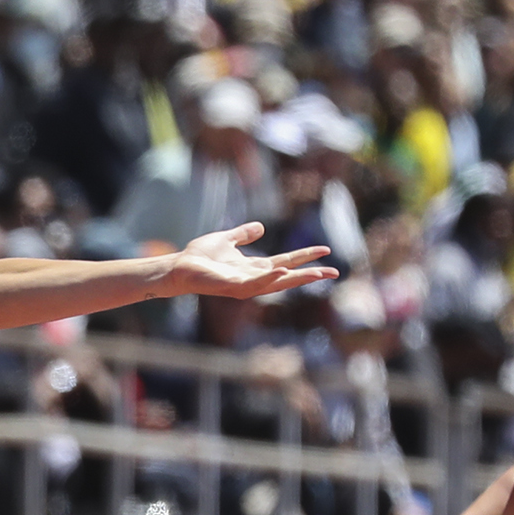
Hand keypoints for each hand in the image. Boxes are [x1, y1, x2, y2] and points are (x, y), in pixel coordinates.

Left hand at [155, 223, 336, 301]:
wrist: (179, 266)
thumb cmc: (200, 256)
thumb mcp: (227, 239)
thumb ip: (243, 234)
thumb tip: (260, 227)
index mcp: (254, 267)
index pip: (286, 262)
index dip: (305, 257)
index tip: (325, 251)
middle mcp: (253, 278)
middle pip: (288, 276)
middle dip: (311, 275)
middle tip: (334, 273)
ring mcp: (244, 284)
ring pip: (277, 283)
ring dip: (297, 278)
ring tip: (318, 274)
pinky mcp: (232, 287)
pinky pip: (255, 283)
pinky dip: (270, 278)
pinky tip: (283, 270)